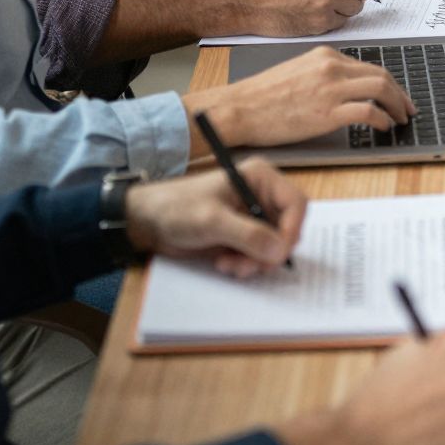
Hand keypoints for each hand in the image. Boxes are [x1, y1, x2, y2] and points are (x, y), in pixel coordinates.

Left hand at [123, 159, 304, 276]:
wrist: (148, 222)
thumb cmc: (177, 209)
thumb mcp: (212, 221)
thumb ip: (247, 235)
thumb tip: (279, 251)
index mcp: (261, 178)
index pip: (296, 204)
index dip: (291, 230)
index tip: (277, 255)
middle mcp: (263, 195)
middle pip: (288, 228)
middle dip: (269, 252)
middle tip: (247, 266)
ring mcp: (255, 216)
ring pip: (275, 246)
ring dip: (256, 262)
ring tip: (229, 266)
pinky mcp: (245, 235)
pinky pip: (260, 255)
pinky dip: (247, 264)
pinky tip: (225, 264)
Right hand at [200, 46, 411, 146]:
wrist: (238, 109)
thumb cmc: (262, 96)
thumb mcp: (298, 71)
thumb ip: (325, 74)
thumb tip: (351, 88)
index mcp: (325, 56)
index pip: (369, 67)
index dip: (390, 83)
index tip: (397, 95)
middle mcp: (331, 68)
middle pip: (382, 75)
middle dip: (401, 94)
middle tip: (408, 109)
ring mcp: (330, 89)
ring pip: (381, 89)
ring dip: (397, 106)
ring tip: (400, 119)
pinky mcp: (327, 113)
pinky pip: (368, 113)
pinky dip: (382, 120)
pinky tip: (383, 127)